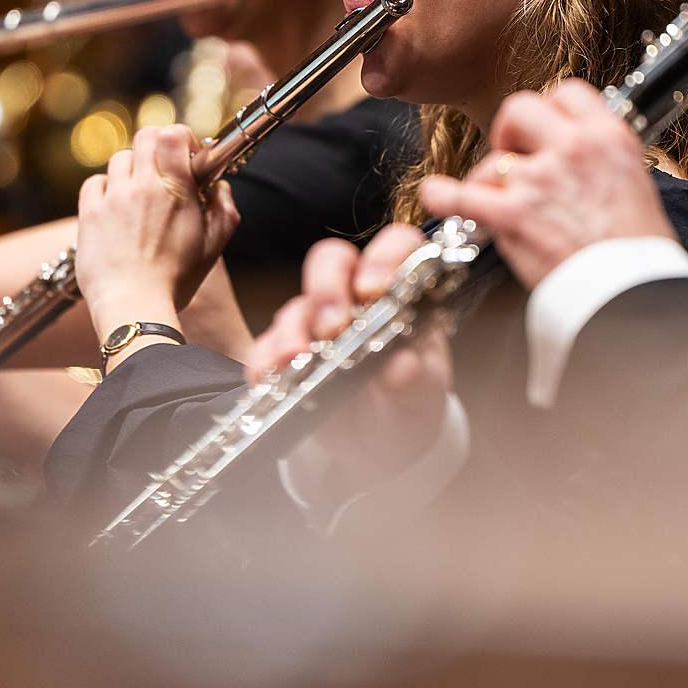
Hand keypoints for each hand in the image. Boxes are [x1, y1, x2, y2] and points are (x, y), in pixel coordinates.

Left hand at [75, 124, 238, 346]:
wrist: (134, 306)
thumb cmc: (175, 282)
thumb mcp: (213, 248)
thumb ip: (224, 211)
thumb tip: (221, 188)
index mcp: (175, 190)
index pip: (173, 134)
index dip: (180, 139)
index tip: (186, 158)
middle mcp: (142, 186)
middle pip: (145, 137)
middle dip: (156, 147)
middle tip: (163, 172)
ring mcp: (113, 198)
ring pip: (120, 158)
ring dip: (132, 169)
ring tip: (139, 194)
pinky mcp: (90, 213)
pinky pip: (95, 182)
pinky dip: (106, 188)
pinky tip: (115, 206)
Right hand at [249, 225, 453, 504]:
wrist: (381, 441)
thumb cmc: (409, 399)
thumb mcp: (423, 391)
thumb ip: (417, 377)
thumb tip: (403, 365)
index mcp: (399, 290)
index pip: (396, 246)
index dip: (384, 257)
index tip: (375, 290)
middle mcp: (354, 296)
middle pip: (332, 261)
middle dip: (327, 288)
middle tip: (333, 326)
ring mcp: (315, 322)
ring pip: (296, 304)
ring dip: (293, 330)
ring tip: (297, 359)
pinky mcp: (287, 354)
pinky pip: (265, 348)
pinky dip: (264, 361)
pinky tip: (270, 376)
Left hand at [419, 79, 672, 288]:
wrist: (632, 292)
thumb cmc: (637, 250)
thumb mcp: (634, 182)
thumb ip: (600, 159)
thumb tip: (574, 153)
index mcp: (608, 137)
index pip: (567, 93)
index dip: (549, 110)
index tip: (543, 129)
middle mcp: (572, 149)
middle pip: (520, 109)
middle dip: (510, 131)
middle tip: (513, 154)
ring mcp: (539, 180)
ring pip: (492, 161)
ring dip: (490, 180)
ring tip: (498, 201)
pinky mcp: (512, 216)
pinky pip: (462, 195)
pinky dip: (444, 196)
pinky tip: (437, 194)